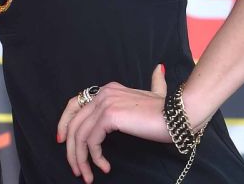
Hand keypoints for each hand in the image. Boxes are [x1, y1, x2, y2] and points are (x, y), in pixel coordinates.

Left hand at [56, 66, 170, 183]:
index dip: (64, 123)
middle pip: (72, 122)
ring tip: (87, 175)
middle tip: (76, 169)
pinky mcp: (110, 115)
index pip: (74, 104)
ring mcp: (105, 102)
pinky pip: (91, 141)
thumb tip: (158, 69)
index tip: (63, 142)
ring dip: (79, 158)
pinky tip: (104, 167)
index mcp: (108, 90)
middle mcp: (103, 93)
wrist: (181, 115)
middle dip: (70, 148)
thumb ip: (154, 84)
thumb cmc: (169, 111)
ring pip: (79, 134)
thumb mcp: (156, 95)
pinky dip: (94, 157)